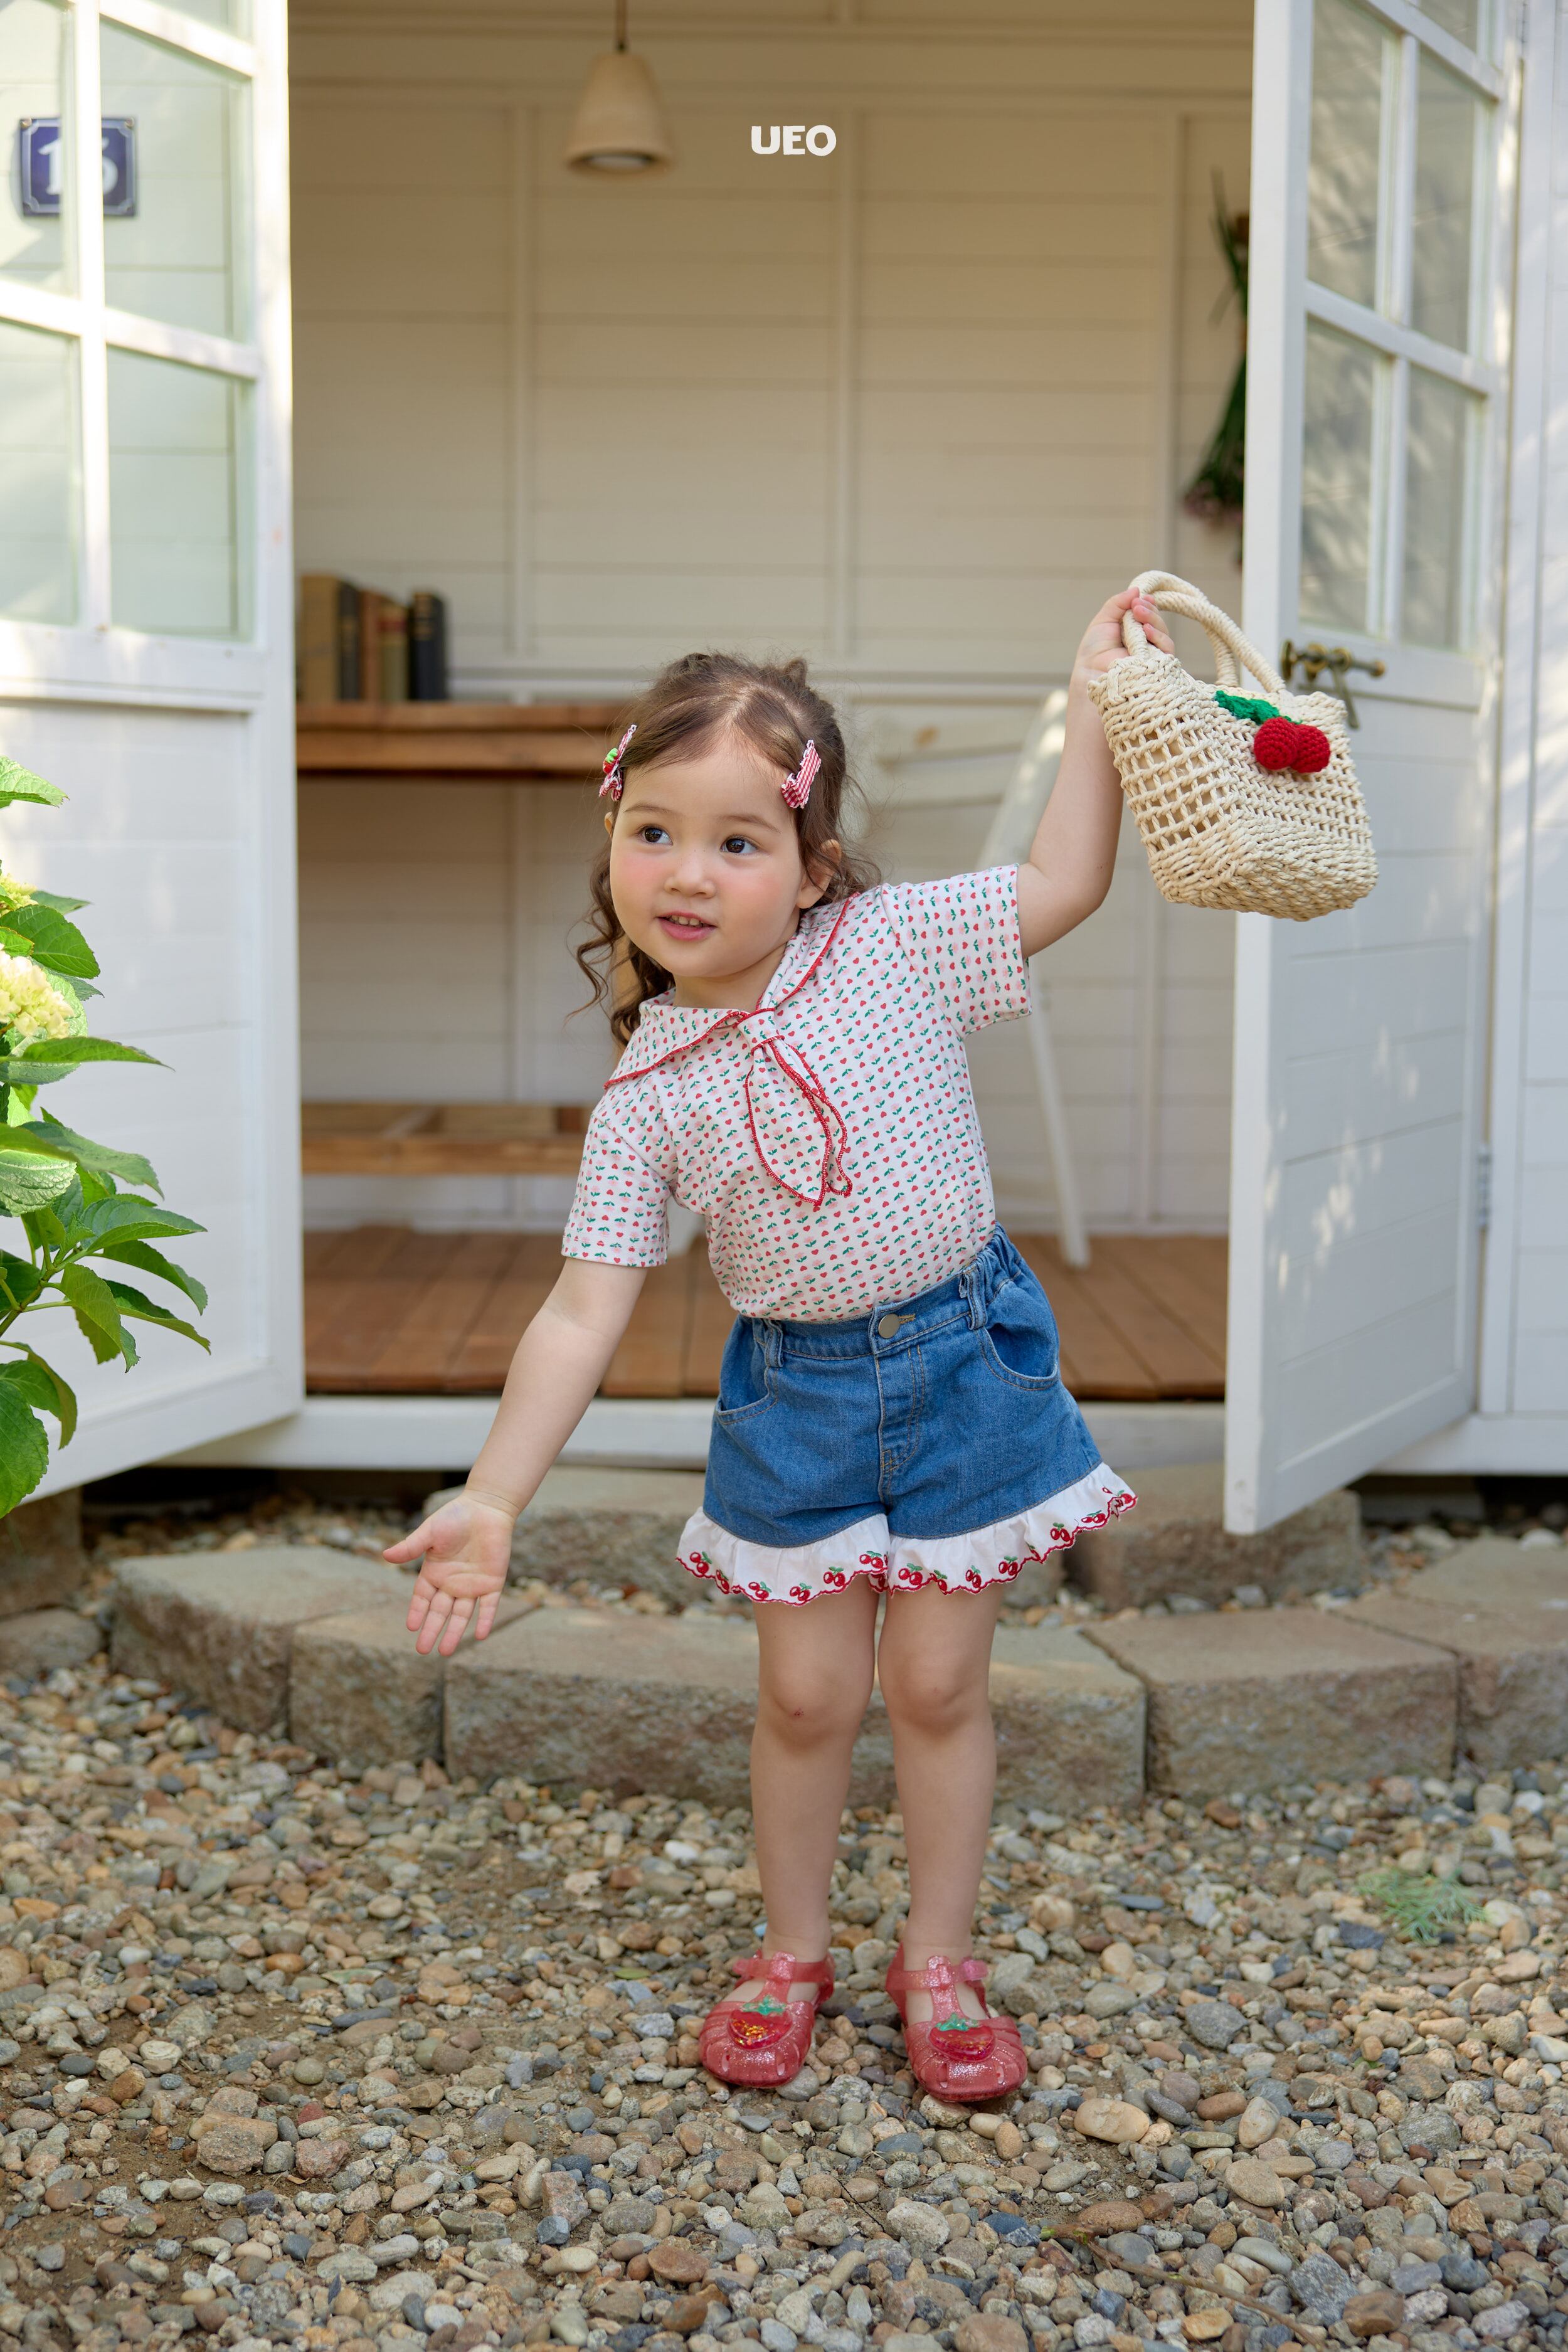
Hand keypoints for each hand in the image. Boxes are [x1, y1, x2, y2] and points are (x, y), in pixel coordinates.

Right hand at [385, 1491, 516, 1655]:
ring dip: (455, 1632)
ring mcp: (473, 1585)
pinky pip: (489, 1606)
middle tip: (423, 1650)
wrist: (487, 1507)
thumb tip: (385, 1556)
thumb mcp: (430, 1532)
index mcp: (435, 1572)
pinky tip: (480, 1635)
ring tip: (445, 1651)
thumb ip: (411, 1546)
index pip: (423, 1598)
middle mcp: (452, 1583)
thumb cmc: (456, 1517)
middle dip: (431, 1630)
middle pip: (439, 1611)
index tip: (411, 1628)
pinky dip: (486, 1620)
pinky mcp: (493, 1582)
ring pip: (462, 1614)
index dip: (417, 1612)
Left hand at [1072, 586, 1175, 687]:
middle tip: (1136, 605)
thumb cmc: (1094, 650)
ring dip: (1153, 619)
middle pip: (1157, 621)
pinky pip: (1166, 648)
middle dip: (1149, 610)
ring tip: (1138, 612)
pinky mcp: (1157, 665)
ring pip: (1163, 633)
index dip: (1148, 604)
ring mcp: (1152, 653)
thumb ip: (1118, 603)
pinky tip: (1147, 630)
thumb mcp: (1103, 620)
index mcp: (1134, 631)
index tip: (1141, 597)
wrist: (1090, 673)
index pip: (1149, 614)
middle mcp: (1146, 642)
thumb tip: (1136, 589)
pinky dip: (1159, 637)